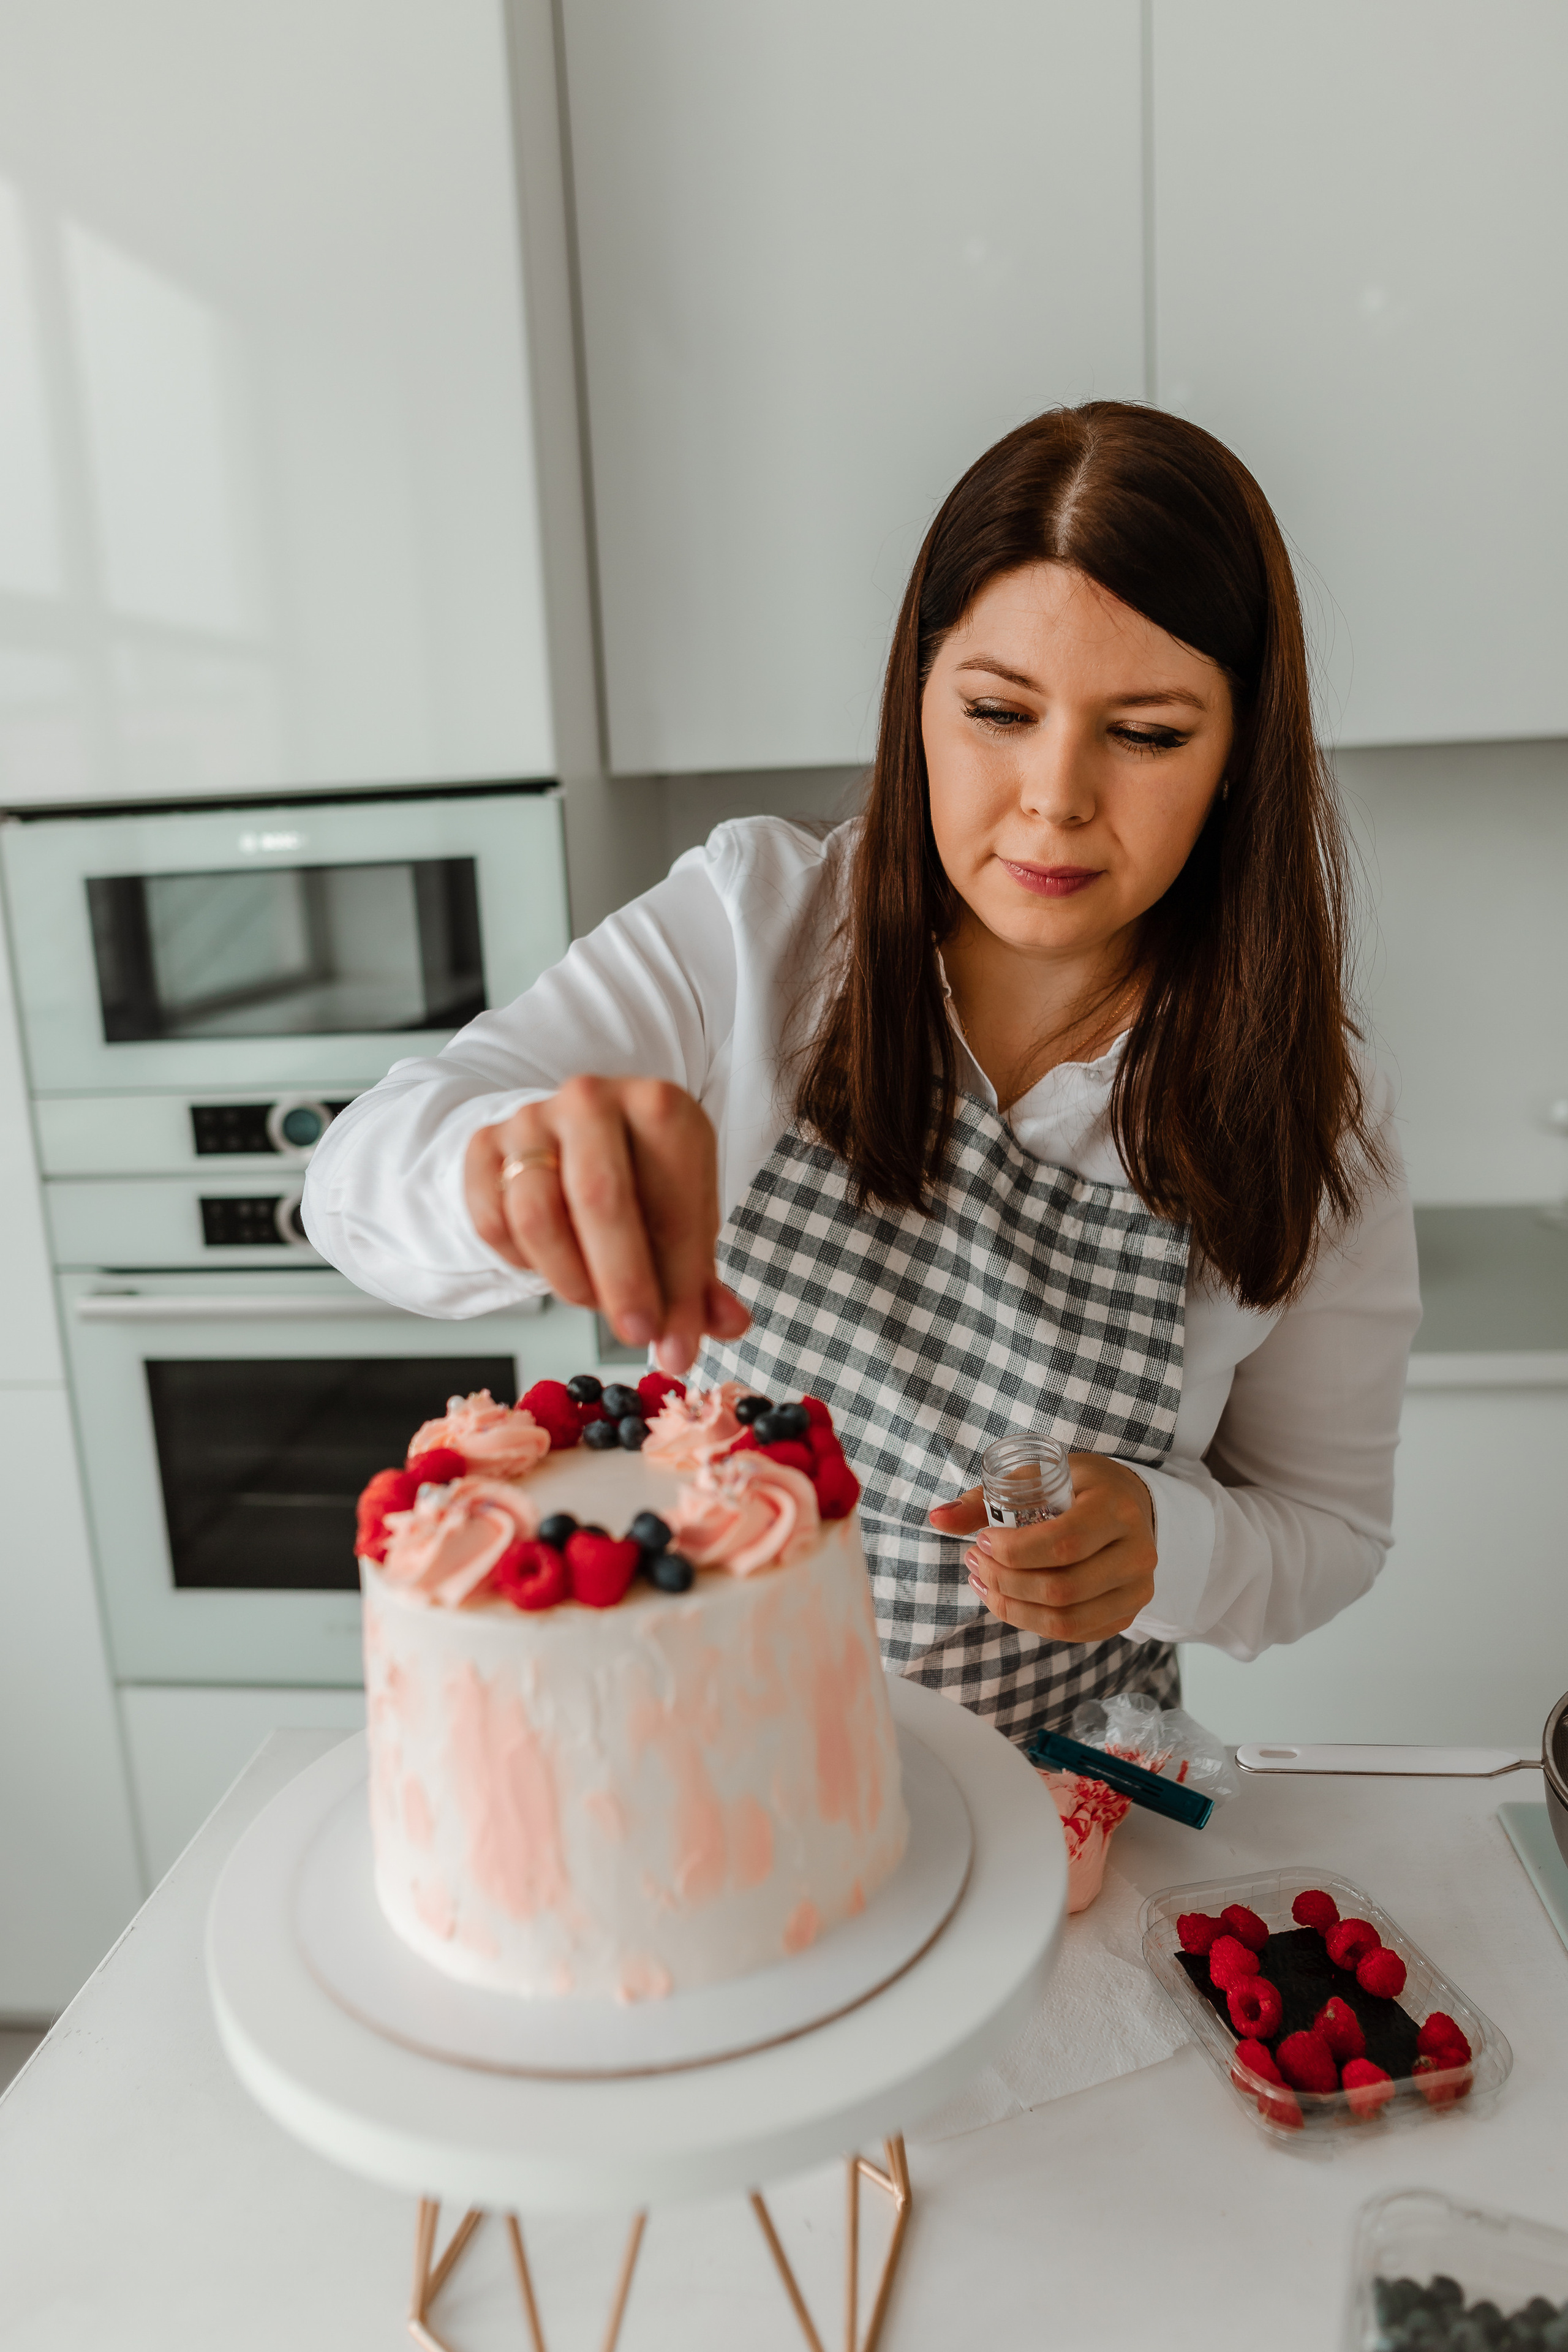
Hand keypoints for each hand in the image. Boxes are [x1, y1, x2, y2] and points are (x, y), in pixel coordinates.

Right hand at [464, 1077, 750, 1373]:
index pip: (671, 1201)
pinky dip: (523, 1262)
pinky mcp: (484, 1145)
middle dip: (622, 1281)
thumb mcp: (682, 1219)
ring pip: (537, 1214)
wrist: (571, 1138)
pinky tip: (551, 1264)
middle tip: (637, 1336)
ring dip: (569, 1278)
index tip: (678, 1347)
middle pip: (599, 1197)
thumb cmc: (640, 1183)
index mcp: (660, 1107)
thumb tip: (728, 1326)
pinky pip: (493, 1222)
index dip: (678, 1285)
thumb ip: (701, 1279)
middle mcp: (592, 1100)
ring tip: (593, 1299)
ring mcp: (531, 1119)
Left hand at [927, 1454, 1156, 1643]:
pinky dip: (1031, 1622)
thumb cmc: (1079, 1487)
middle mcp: (1138, 1553)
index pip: (1062, 1543)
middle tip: (975, 1563)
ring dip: (1013, 1607)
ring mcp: (1137, 1590)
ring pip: (1066, 1620)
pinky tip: (1007, 1600)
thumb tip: (936, 1519)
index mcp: (1117, 1509)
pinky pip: (1073, 1633)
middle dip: (1005, 1581)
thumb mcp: (1039, 1477)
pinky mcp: (1127, 1614)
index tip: (982, 1541)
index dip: (1012, 1551)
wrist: (1130, 1505)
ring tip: (984, 1584)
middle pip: (1062, 1588)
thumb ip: (986, 1498)